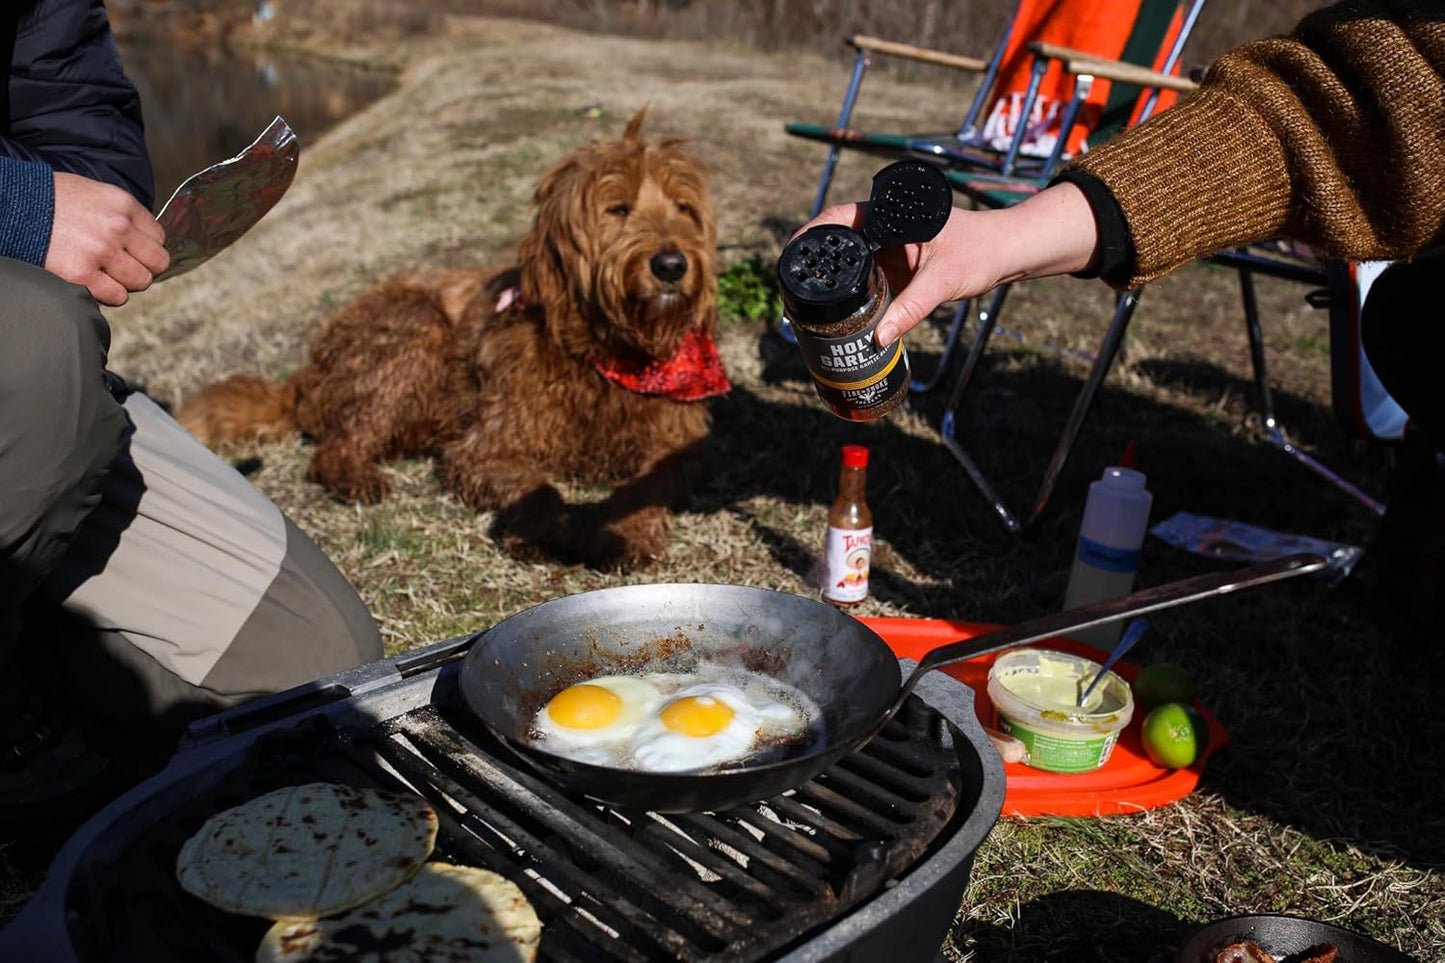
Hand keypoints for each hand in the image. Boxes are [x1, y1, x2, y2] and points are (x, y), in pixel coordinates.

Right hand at [44, 171, 169, 305]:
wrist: (12, 206)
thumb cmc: (51, 201)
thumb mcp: (94, 194)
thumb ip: (122, 216)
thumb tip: (145, 242)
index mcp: (122, 204)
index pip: (159, 237)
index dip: (145, 247)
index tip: (130, 250)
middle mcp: (117, 227)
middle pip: (157, 262)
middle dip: (142, 267)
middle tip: (121, 266)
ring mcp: (100, 252)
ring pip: (140, 281)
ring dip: (124, 282)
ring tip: (103, 272)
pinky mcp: (81, 275)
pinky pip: (116, 296)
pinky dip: (107, 294)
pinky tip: (92, 281)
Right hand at [794, 181, 1100, 344]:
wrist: (1007, 253)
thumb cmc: (981, 252)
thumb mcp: (944, 281)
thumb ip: (911, 309)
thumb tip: (879, 338)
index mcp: (893, 214)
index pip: (840, 218)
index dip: (811, 233)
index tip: (792, 253)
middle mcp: (886, 226)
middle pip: (838, 239)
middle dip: (815, 260)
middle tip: (792, 284)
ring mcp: (890, 245)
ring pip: (850, 259)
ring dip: (831, 277)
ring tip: (806, 299)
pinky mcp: (896, 263)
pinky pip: (866, 274)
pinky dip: (851, 289)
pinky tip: (839, 308)